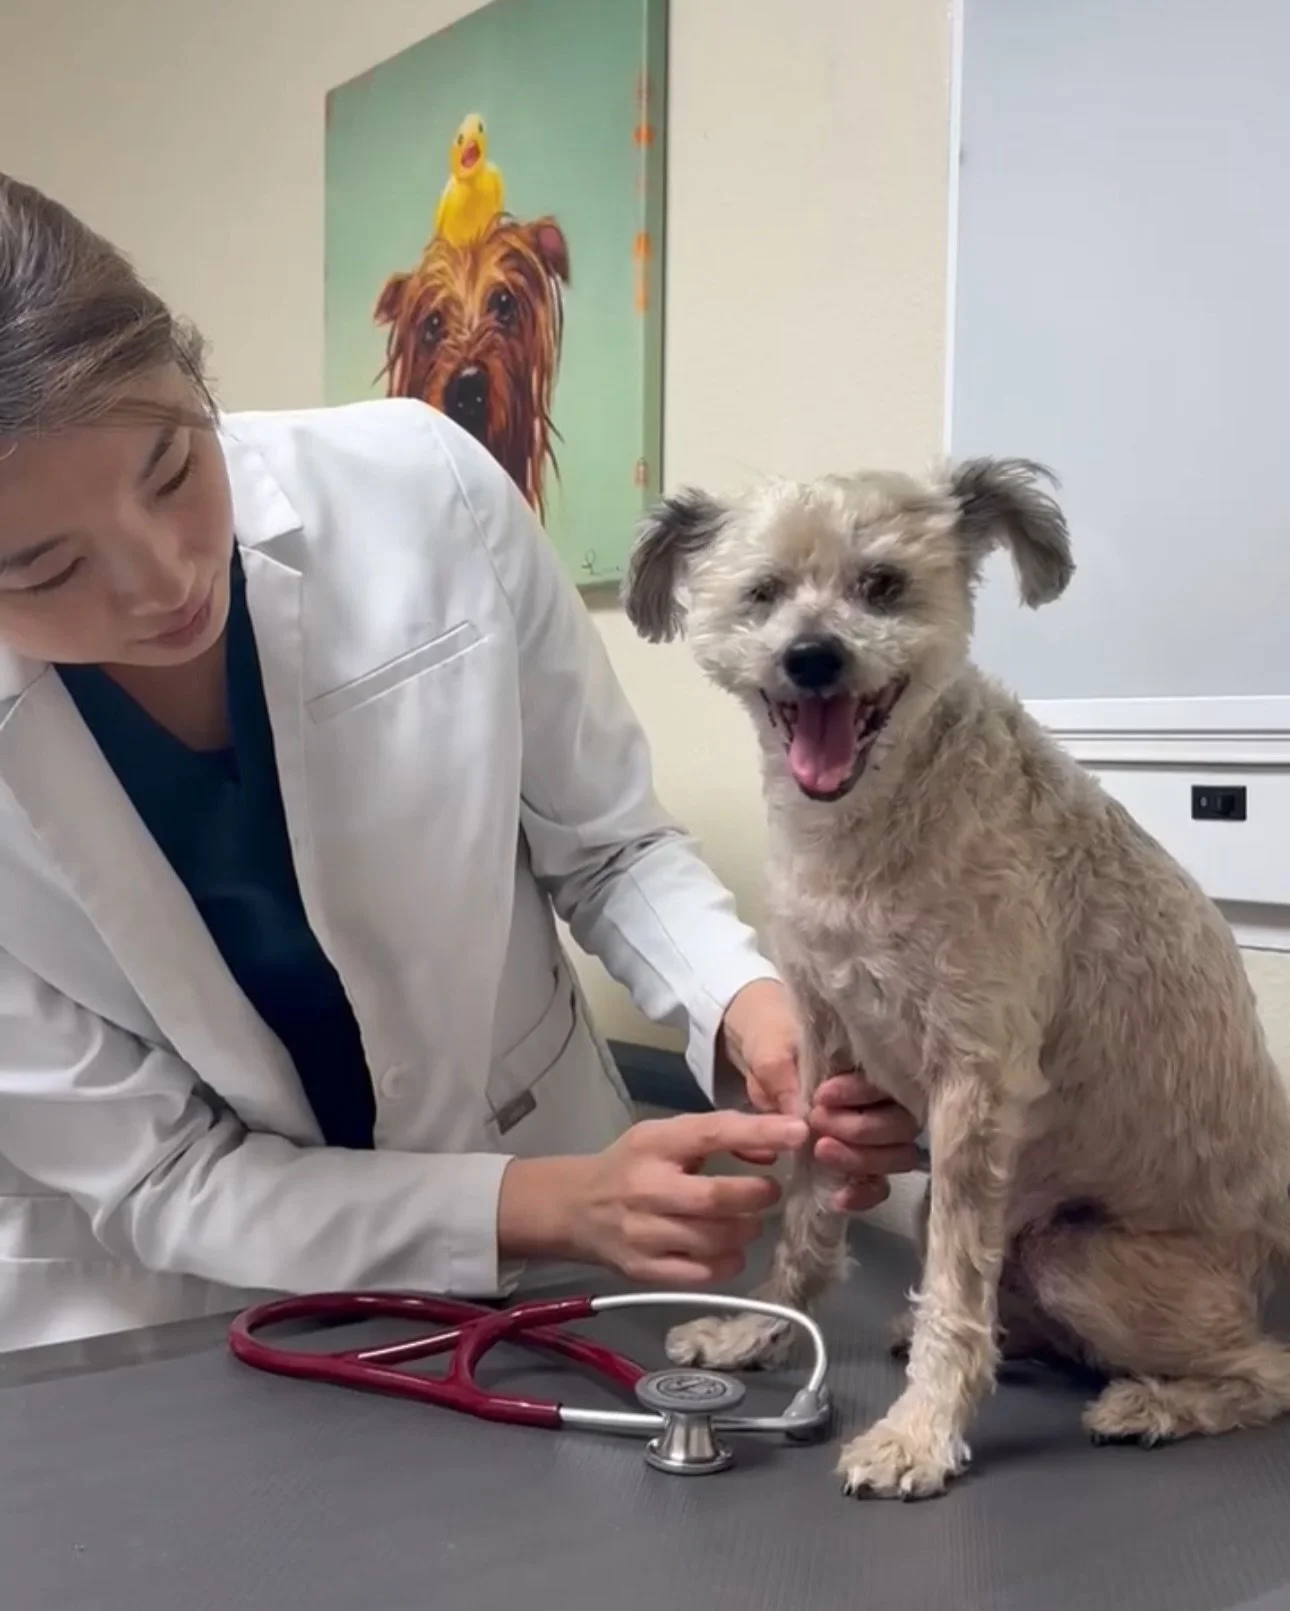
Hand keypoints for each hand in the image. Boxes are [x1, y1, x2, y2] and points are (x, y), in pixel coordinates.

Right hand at [497, 1109, 806, 1285]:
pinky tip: (730, 1249)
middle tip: (770, 1193)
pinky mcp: (644, 1270)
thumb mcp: (665, 1137)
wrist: (573, 1208)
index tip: (798, 1131)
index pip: (712, 1133)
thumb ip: (717, 1136)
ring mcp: (643, 1234)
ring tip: (749, 1220)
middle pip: (717, 1198)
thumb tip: (775, 1144)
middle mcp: (646, 1188)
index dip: (759, 1131)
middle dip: (757, 1196)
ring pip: (714, 1239)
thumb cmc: (630, 1165)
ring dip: (746, 1229)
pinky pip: (701, 1273)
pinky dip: (727, 1263)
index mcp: (654, 1144)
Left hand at [719, 979, 922, 1210]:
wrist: (761, 1053)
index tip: (822, 1095)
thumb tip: (802, 1116)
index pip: (889, 1082)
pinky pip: (878, 1183)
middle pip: (901, 1124)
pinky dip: (864, 1193)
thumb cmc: (773, 1039)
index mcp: (872, 1060)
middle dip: (861, 1129)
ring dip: (862, 1160)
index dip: (861, 1093)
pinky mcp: (861, 1158)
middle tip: (818, 1123)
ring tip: (821, 1152)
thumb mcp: (773, 1050)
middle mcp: (885, 1096)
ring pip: (896, 1155)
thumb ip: (786, 1077)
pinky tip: (838, 1197)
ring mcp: (876, 1129)